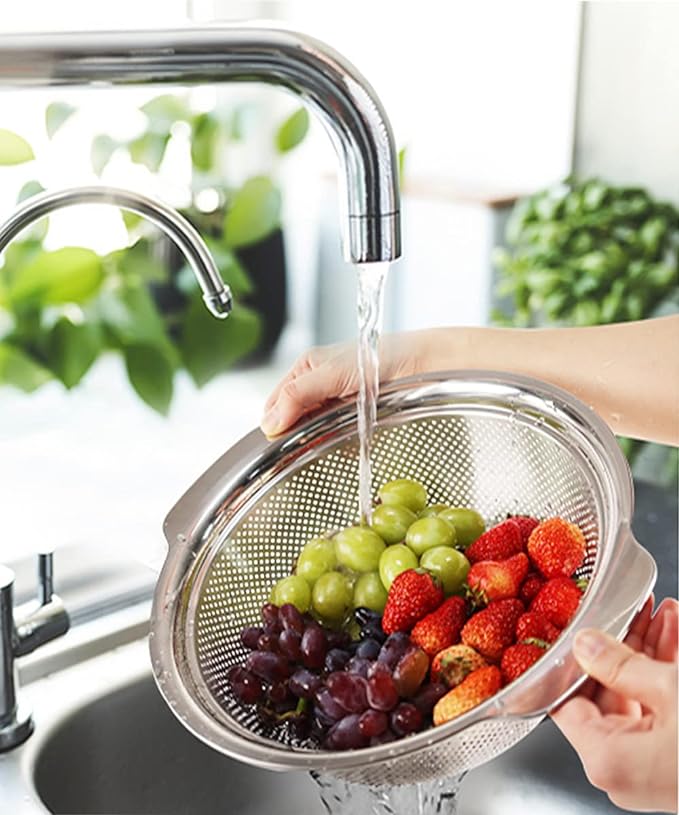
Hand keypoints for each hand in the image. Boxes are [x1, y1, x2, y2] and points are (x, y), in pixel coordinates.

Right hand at [260, 329, 451, 435]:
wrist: (419, 365)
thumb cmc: (377, 356)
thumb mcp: (329, 372)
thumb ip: (296, 395)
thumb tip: (271, 424)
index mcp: (304, 369)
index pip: (274, 404)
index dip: (275, 422)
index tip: (282, 438)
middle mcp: (316, 387)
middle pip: (291, 421)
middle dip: (296, 433)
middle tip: (309, 437)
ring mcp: (334, 405)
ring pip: (311, 432)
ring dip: (316, 439)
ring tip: (331, 433)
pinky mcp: (351, 420)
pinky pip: (333, 438)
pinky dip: (335, 442)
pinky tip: (344, 439)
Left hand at [552, 597, 677, 812]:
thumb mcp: (670, 687)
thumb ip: (620, 663)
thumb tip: (586, 644)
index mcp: (607, 759)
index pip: (564, 701)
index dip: (569, 659)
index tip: (575, 625)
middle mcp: (625, 771)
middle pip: (604, 694)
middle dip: (622, 644)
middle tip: (630, 608)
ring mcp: (654, 769)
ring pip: (637, 697)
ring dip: (649, 651)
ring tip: (662, 611)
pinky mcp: (678, 760)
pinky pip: (662, 711)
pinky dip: (666, 673)